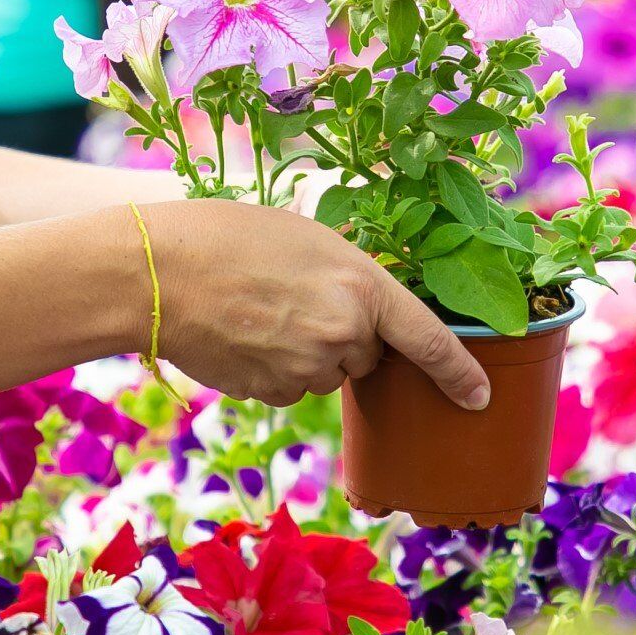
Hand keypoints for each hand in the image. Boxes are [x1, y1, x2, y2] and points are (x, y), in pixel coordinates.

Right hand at [139, 200, 490, 408]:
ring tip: (258, 310)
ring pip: (324, 374)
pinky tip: (242, 334)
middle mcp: (343, 335)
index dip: (459, 373)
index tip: (479, 398)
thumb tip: (362, 318)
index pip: (430, 340)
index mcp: (363, 287)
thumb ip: (348, 279)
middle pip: (365, 355)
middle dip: (343, 336)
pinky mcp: (270, 393)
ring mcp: (306, 370)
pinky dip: (273, 369)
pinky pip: (288, 388)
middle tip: (293, 296)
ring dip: (305, 353)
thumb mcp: (307, 238)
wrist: (155, 271)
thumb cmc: (227, 236)